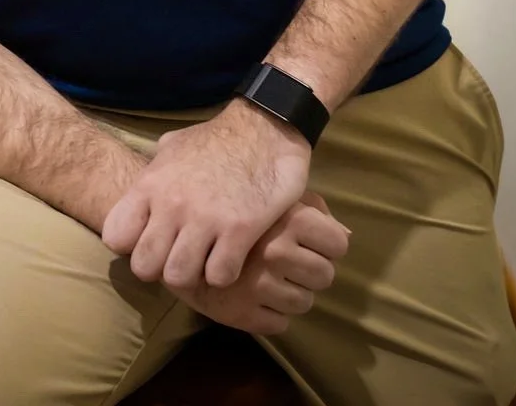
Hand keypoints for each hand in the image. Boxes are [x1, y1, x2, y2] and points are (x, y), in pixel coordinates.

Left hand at [101, 99, 312, 288]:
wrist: (265, 128)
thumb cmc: (217, 139)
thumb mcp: (174, 146)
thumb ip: (155, 170)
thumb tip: (144, 179)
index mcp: (151, 184)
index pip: (115, 236)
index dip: (131, 246)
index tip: (152, 241)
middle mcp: (171, 205)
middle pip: (144, 267)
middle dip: (161, 268)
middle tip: (180, 257)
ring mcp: (205, 219)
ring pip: (179, 278)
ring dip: (193, 275)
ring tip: (205, 259)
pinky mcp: (239, 230)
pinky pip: (219, 276)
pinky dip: (225, 273)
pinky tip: (232, 256)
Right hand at [165, 192, 349, 336]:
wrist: (171, 227)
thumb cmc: (227, 203)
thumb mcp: (269, 192)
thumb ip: (310, 206)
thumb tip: (344, 234)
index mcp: (287, 217)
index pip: (337, 244)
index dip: (328, 246)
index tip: (310, 244)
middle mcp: (276, 250)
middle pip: (324, 276)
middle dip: (310, 272)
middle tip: (288, 263)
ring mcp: (259, 284)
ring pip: (304, 303)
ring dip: (290, 293)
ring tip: (267, 277)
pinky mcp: (242, 313)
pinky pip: (279, 323)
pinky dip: (269, 313)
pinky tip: (252, 294)